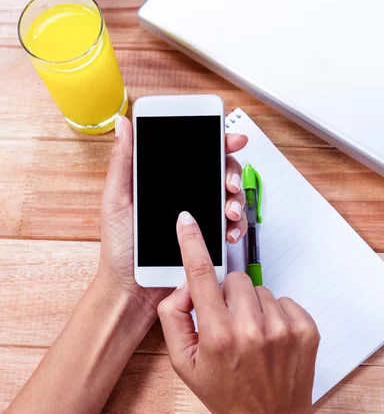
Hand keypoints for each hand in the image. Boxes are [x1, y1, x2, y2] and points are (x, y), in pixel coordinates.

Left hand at [98, 115, 248, 309]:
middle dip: (232, 172)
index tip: (230, 138)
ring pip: (230, 197)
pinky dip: (236, 226)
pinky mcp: (208, 238)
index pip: (195, 152)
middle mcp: (186, 194)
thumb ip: (123, 161)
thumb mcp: (117, 198)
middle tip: (228, 183)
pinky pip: (231, 226)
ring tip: (228, 211)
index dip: (217, 140)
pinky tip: (229, 231)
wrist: (130, 290)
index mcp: (166, 180)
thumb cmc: (118, 246)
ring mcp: (200, 216)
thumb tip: (123, 123)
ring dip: (236, 200)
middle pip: (220, 170)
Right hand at [158, 213, 323, 413]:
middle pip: (233, 278)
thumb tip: (185, 285)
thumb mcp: (183, 362)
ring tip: (251, 335)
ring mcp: (282, 328)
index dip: (191, 242)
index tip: (187, 221)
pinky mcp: (305, 328)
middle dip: (226, 295)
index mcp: (217, 335)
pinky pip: (282, 297)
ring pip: (258, 287)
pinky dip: (274, 312)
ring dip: (251, 305)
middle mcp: (251, 329)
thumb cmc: (227, 393)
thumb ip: (173, 317)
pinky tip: (270, 337)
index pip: (200, 275)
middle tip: (227, 323)